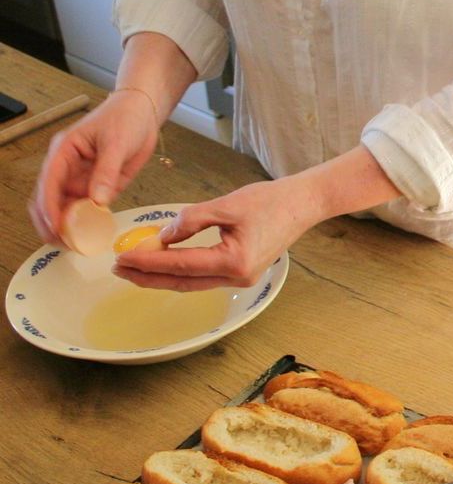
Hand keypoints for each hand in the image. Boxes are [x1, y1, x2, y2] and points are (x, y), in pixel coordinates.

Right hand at [29, 90, 159, 243]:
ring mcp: (80, 177)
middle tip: (60, 242)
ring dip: (66, 225)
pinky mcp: (96, 185)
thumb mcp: (117, 143)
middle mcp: (67, 167)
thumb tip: (97, 201)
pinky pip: (86, 207)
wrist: (143, 113)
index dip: (49, 206)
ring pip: (65, 206)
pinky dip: (84, 221)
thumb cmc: (125, 117)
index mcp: (64, 151)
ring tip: (73, 245)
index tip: (55, 226)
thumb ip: (106, 172)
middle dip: (50, 221)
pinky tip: (88, 235)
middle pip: (48, 198)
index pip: (49, 182)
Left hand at [112, 176, 320, 290]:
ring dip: (161, 277)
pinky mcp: (242, 273)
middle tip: (118, 268)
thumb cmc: (271, 201)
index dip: (147, 262)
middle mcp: (237, 277)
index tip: (122, 257)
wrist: (303, 204)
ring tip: (134, 268)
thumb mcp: (225, 205)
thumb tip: (162, 237)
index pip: (179, 265)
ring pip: (191, 283)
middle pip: (182, 282)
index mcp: (234, 261)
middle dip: (147, 277)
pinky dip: (180, 272)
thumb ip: (190, 220)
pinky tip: (164, 264)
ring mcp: (241, 279)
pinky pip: (203, 277)